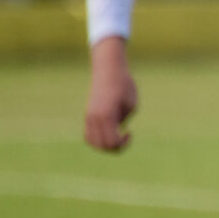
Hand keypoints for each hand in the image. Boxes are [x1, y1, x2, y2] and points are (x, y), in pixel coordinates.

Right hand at [85, 37, 138, 152]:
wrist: (108, 70)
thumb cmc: (124, 85)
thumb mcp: (130, 105)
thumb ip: (122, 121)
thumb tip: (116, 131)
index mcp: (107, 115)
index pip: (112, 142)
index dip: (123, 144)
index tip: (130, 132)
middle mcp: (94, 118)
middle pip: (102, 145)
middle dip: (115, 147)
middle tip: (125, 137)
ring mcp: (88, 117)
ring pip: (92, 142)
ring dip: (105, 145)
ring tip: (116, 136)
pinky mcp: (87, 114)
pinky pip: (88, 135)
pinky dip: (97, 139)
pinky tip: (108, 132)